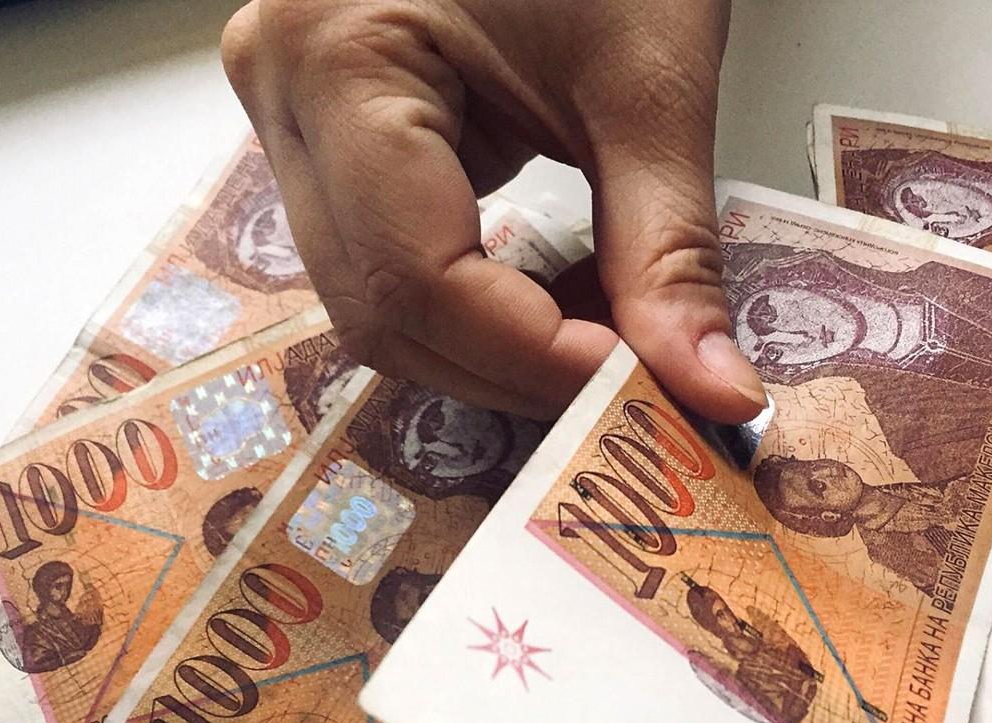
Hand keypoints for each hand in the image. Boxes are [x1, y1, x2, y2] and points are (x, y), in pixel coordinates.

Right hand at [220, 0, 765, 422]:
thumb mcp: (647, 80)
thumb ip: (670, 250)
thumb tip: (712, 394)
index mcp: (338, 58)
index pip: (417, 278)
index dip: (533, 360)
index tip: (641, 393)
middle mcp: (279, 92)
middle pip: (378, 310)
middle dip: (513, 369)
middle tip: (633, 385)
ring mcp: (285, 111)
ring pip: (371, 301)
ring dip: (492, 346)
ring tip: (603, 334)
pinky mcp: (319, 127)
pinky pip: (380, 258)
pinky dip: (474, 301)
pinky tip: (555, 292)